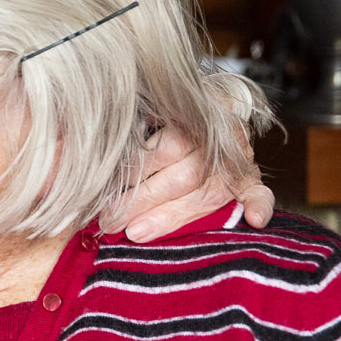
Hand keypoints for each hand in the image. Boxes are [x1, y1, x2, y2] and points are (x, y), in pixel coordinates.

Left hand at [103, 123, 274, 241]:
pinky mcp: (249, 177)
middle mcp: (214, 140)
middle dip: (142, 202)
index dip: (134, 174)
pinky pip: (259, 190)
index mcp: (189, 118)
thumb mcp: (146, 112)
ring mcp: (235, 161)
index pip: (163, 148)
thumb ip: (124, 133)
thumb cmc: (167, 117)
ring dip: (173, 216)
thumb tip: (81, 157)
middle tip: (110, 221)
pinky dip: (259, 205)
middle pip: (182, 176)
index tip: (105, 194)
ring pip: (209, 191)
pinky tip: (255, 220)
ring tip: (137, 233)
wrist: (212, 107)